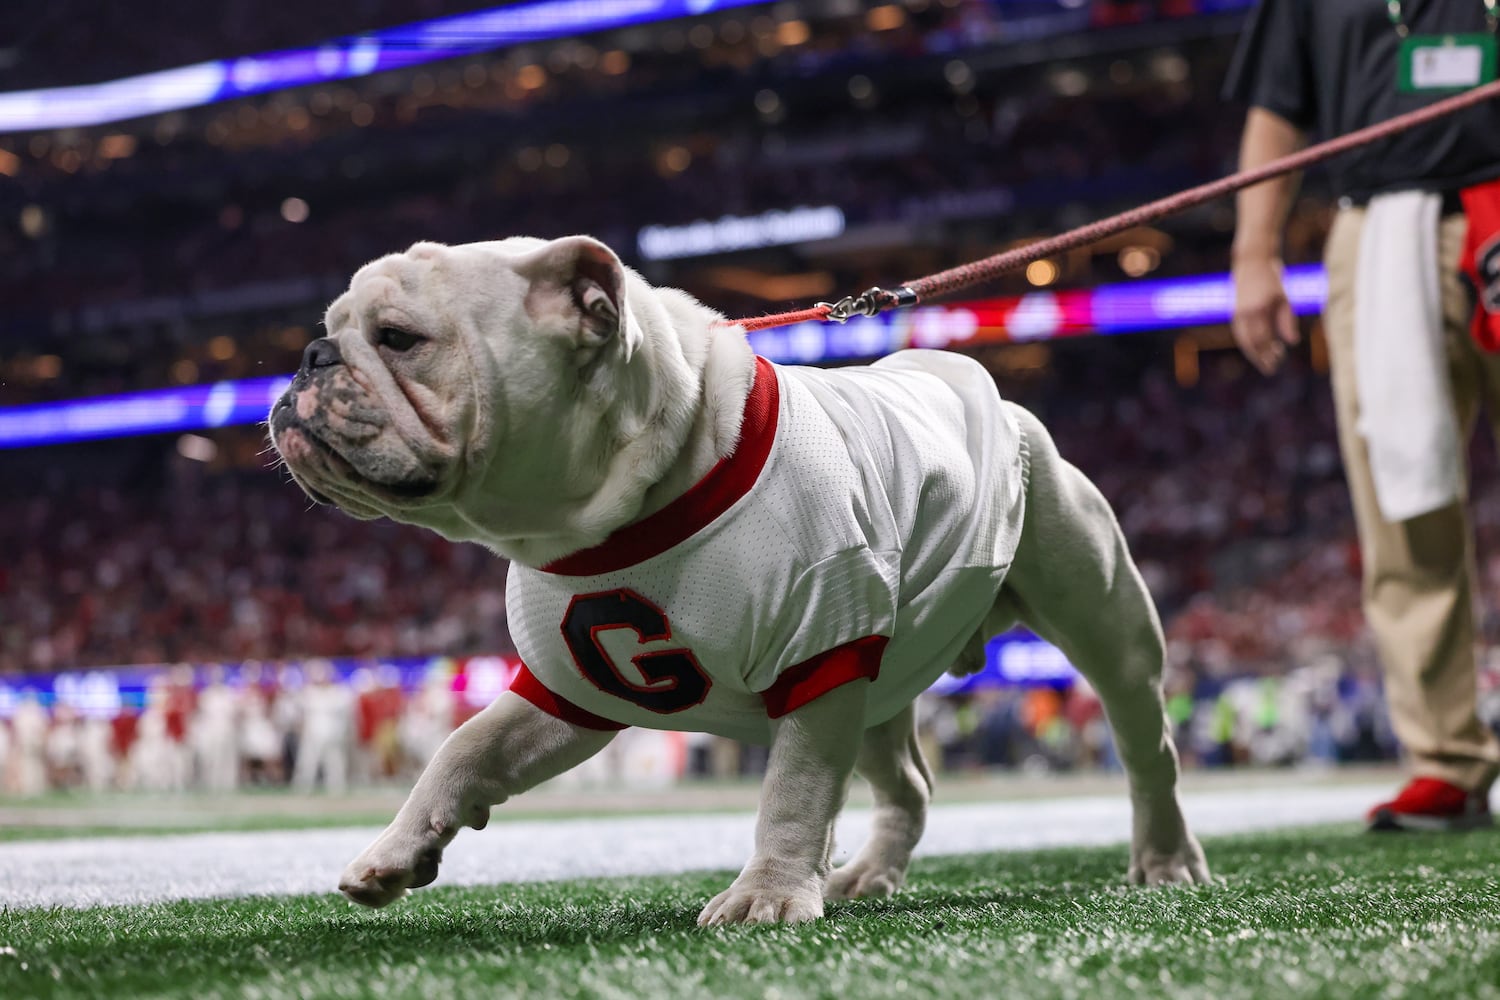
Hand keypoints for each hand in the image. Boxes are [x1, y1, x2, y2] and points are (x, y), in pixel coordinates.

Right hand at [1231, 255, 1298, 374]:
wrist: (1251, 262)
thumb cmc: (1271, 278)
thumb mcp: (1284, 298)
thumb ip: (1287, 321)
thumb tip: (1292, 343)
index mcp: (1258, 310)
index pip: (1263, 339)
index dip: (1270, 352)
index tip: (1278, 360)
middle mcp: (1244, 314)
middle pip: (1251, 344)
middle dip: (1261, 357)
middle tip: (1271, 368)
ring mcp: (1237, 314)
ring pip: (1243, 340)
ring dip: (1253, 352)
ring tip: (1264, 360)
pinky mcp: (1235, 313)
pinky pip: (1240, 334)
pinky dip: (1248, 343)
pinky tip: (1258, 347)